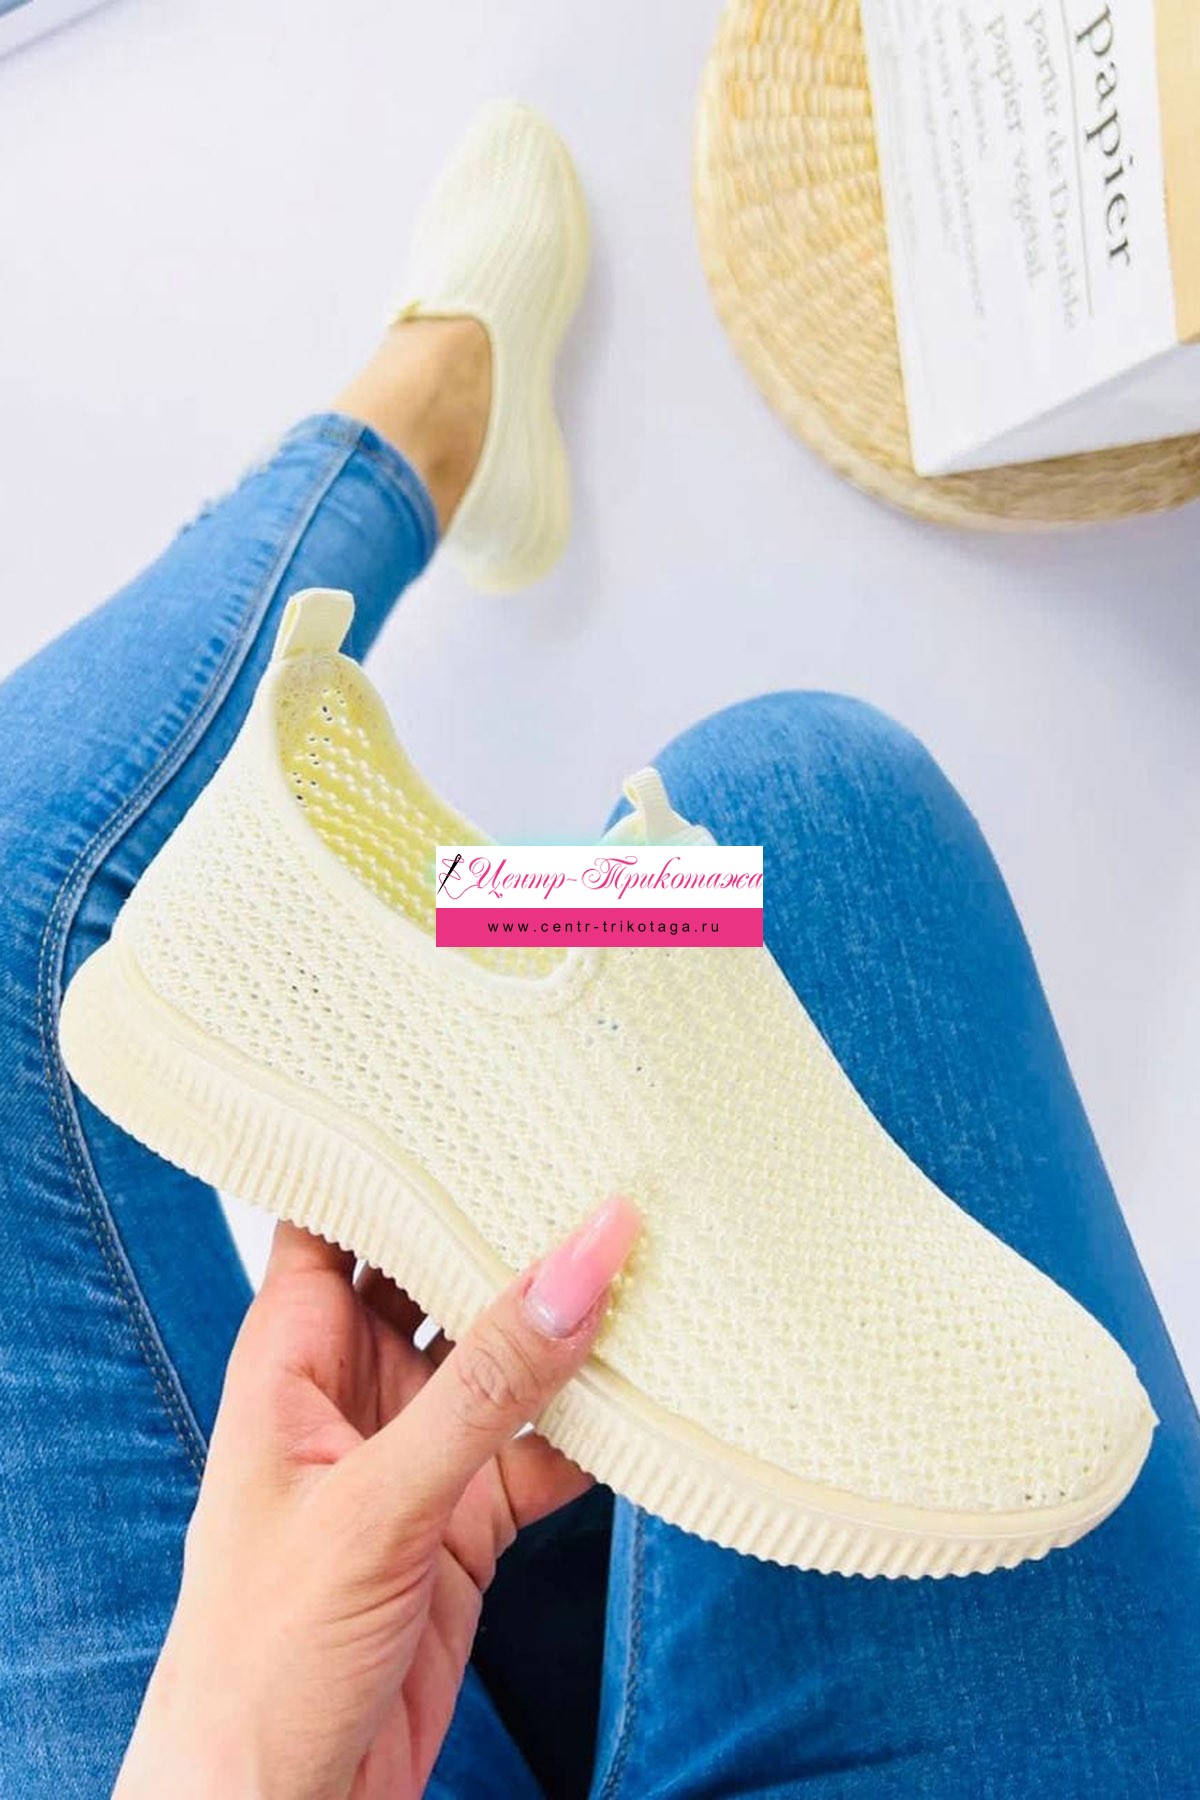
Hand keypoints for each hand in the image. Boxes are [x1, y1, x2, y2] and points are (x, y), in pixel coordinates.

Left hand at [115, 1195, 639, 1799]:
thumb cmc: (260, 1656)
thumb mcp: (379, 1503)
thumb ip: (488, 1384)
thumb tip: (582, 1256)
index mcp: (293, 1355)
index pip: (335, 1216)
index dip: (389, 1152)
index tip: (472, 1091)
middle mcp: (356, 1389)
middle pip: (436, 1277)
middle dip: (506, 1229)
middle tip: (597, 1159)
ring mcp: (416, 1454)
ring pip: (505, 1361)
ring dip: (569, 1328)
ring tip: (652, 1260)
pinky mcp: (467, 1521)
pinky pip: (544, 1447)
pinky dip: (598, 1427)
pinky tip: (653, 1395)